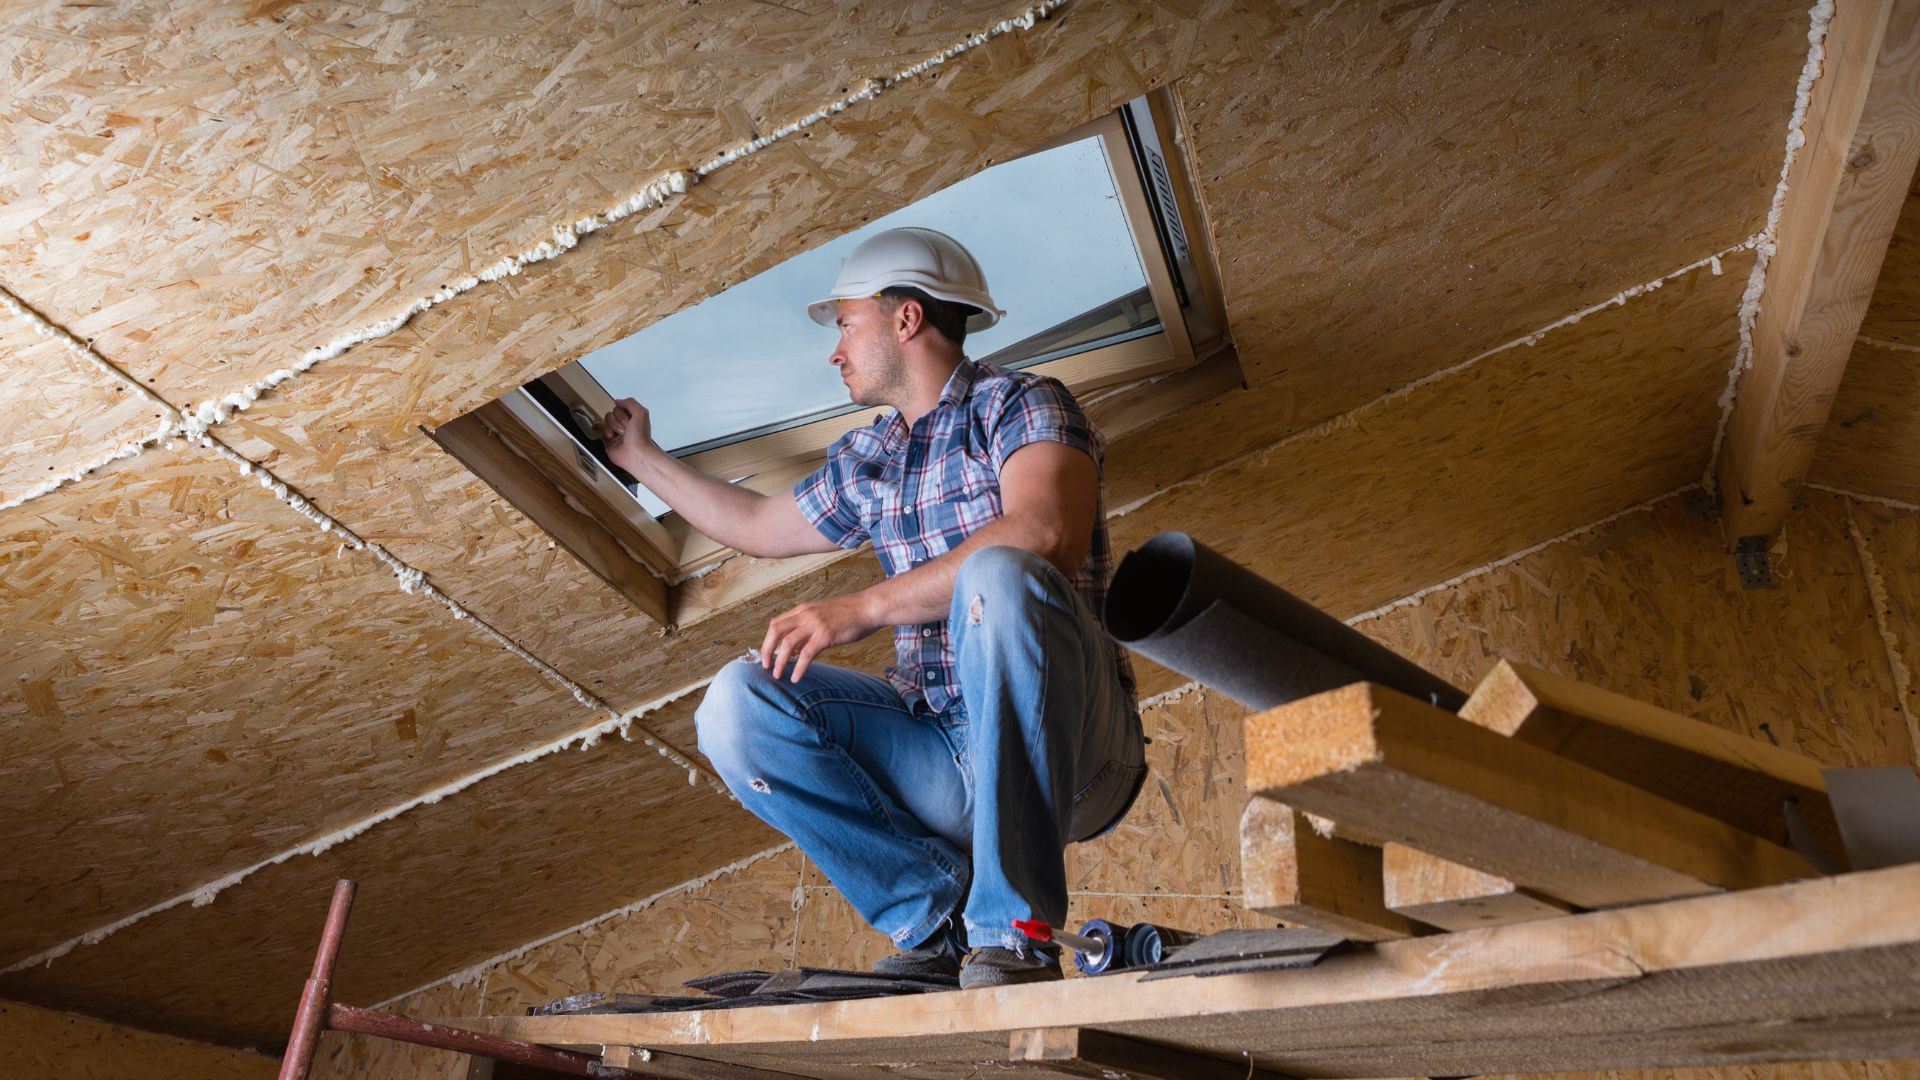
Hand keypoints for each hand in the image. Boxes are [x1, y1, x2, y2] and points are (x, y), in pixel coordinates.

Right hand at [594, 398, 657, 470]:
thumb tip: (618, 401)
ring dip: (611, 426)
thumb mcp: (641, 413)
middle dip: (617, 421)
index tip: (629, 421)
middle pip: (612, 413)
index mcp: (633, 418)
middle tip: (624, 430)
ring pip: (605, 420)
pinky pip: (600, 429)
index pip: (620, 407)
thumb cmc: (640, 437)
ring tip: (618, 435)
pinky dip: (601, 429)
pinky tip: (603, 430)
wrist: (635, 454)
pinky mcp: (608, 440)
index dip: (622, 414)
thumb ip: (630, 403)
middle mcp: (624, 425)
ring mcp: (616, 432)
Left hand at [761, 593, 883, 682]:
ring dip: (780, 661)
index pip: (776, 623)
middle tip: (766, 667)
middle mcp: (805, 614)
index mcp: (803, 610)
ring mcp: (815, 624)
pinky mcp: (825, 635)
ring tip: (778, 675)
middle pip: (775, 631)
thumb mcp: (824, 616)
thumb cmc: (851, 613)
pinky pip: (806, 654)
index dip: (768, 640)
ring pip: (787, 644)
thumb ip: (808, 630)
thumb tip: (796, 649)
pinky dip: (799, 668)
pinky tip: (797, 678)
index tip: (767, 655)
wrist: (869, 607)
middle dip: (766, 650)